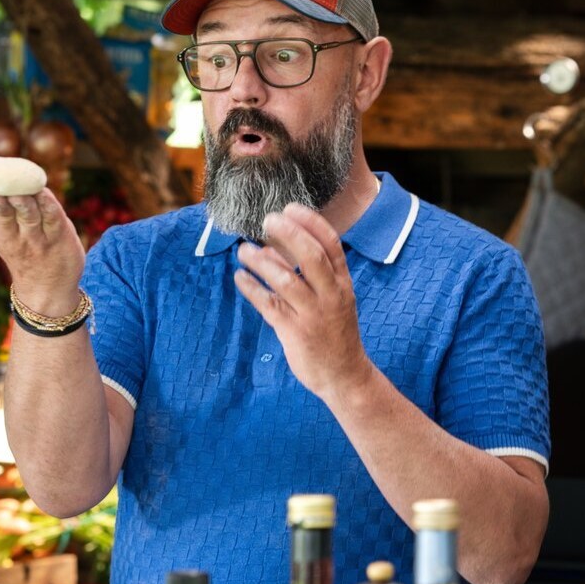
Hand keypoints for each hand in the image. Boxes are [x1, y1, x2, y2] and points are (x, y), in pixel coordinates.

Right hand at [0, 153, 85, 314]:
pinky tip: (46, 193)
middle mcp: (13, 232)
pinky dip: (49, 206)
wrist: (46, 288)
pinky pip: (52, 218)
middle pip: (4, 213)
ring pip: (28, 215)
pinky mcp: (59, 235)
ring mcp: (36, 235)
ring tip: (18, 192)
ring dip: (23, 203)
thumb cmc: (17, 243)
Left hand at [234, 203, 371, 397]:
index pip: (330, 244)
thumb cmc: (333, 332)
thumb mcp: (327, 299)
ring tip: (243, 250)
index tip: (290, 208)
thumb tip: (268, 249)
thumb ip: (300, 274)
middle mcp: (331, 295)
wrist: (344, 376)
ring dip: (262, 262)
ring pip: (286, 280)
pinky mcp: (296, 333)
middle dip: (289, 234)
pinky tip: (240, 277)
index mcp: (342, 283)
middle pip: (311, 256)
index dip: (310, 223)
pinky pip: (269, 305)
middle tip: (268, 219)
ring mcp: (314, 314)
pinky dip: (252, 289)